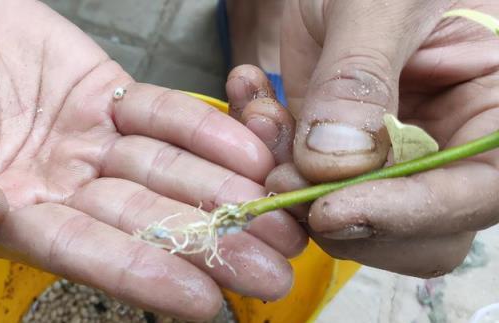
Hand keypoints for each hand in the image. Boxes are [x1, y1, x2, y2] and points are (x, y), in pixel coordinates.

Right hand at [0, 0, 306, 319]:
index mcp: (23, 215)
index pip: (93, 254)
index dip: (148, 277)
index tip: (208, 302)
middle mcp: (66, 184)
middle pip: (150, 219)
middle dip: (214, 245)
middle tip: (274, 271)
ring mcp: (93, 140)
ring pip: (169, 169)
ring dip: (227, 193)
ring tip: (282, 220)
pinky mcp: (109, 94)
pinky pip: (163, 114)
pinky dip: (205, 130)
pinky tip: (251, 153)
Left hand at [226, 0, 498, 277]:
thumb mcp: (383, 4)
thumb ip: (361, 78)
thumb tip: (333, 164)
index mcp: (492, 113)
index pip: (471, 193)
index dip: (405, 213)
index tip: (332, 210)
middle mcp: (445, 147)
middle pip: (408, 231)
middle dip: (337, 215)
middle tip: (282, 179)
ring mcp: (387, 155)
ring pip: (344, 216)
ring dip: (292, 184)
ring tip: (264, 119)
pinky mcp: (337, 150)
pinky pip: (301, 177)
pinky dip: (269, 151)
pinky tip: (253, 100)